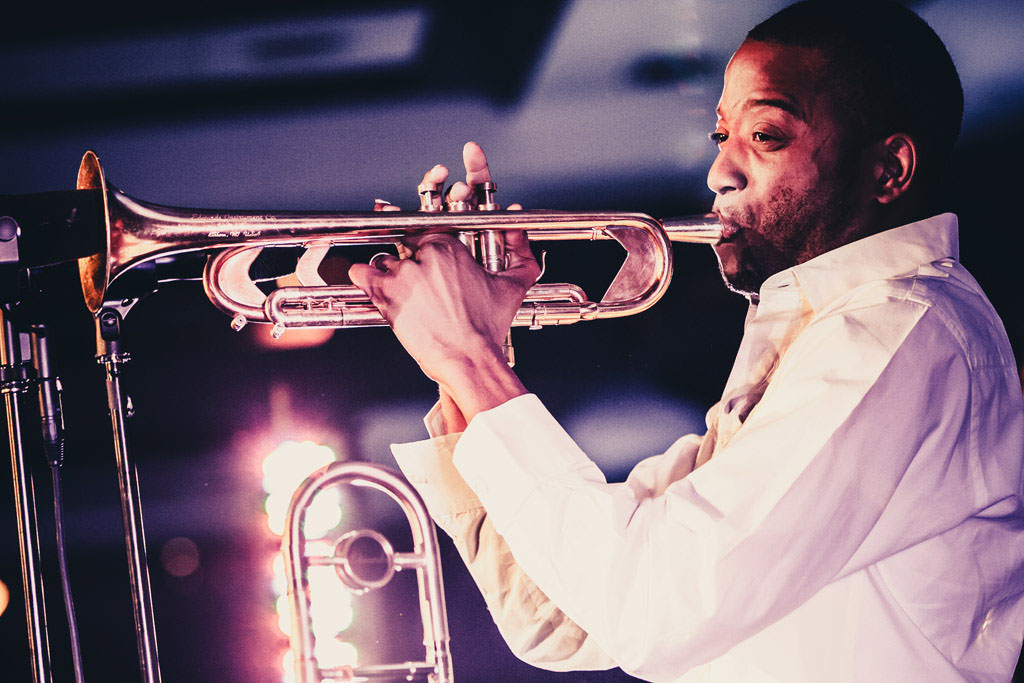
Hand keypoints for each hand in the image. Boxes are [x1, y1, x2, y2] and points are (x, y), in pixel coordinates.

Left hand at [349, 142, 538, 419]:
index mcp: (451, 247)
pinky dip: (365, 277)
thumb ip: (521, 252)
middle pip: (404, 244)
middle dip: (407, 259)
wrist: (469, 358)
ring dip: (388, 272)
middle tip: (413, 277)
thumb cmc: (487, 328)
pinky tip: (373, 285)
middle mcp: (425, 255)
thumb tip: (520, 229)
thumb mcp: (513, 286)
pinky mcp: (385, 293)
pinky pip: (362, 272)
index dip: (423, 242)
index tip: (423, 253)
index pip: (427, 230)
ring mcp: (403, 273)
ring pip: (384, 259)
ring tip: (400, 289)